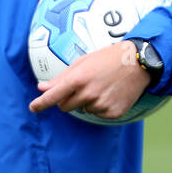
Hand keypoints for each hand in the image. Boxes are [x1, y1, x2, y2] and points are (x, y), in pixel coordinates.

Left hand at [29, 40, 152, 119]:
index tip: (33, 108)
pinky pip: (99, 114)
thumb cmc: (108, 58)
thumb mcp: (83, 62)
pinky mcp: (113, 112)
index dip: (40, 103)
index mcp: (78, 79)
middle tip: (84, 86)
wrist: (138, 63)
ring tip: (103, 86)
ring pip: (84, 109)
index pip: (53, 97)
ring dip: (88, 101)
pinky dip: (102, 106)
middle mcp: (88, 94)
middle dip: (69, 99)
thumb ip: (61, 78)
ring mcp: (101, 104)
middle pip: (66, 106)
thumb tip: (42, 87)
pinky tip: (112, 93)